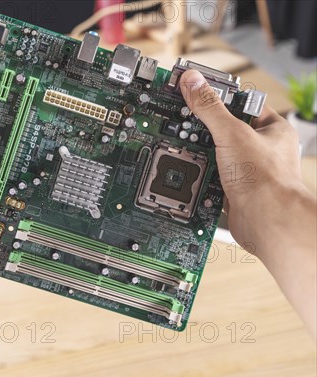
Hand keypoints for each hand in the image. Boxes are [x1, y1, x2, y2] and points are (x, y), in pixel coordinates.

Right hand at [180, 70, 315, 339]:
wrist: (267, 223)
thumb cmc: (266, 180)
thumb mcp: (232, 134)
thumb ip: (211, 107)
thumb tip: (193, 82)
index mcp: (271, 129)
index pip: (240, 102)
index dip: (215, 96)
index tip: (191, 91)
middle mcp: (260, 149)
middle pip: (223, 129)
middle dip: (201, 128)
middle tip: (179, 120)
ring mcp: (246, 170)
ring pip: (215, 154)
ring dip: (197, 153)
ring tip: (178, 145)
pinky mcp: (233, 189)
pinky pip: (210, 176)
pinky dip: (197, 174)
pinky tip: (185, 170)